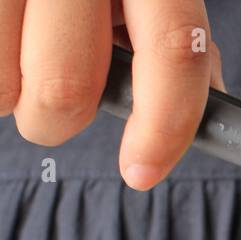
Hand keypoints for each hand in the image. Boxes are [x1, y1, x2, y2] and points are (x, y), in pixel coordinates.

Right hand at [1, 0, 222, 189]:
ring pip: (1, 88)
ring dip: (10, 96)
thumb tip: (194, 120)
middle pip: (65, 86)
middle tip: (61, 103)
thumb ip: (172, 39)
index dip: (165, 126)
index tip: (143, 171)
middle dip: (62, 121)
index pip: (173, 49)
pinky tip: (0, 41)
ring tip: (18, 57)